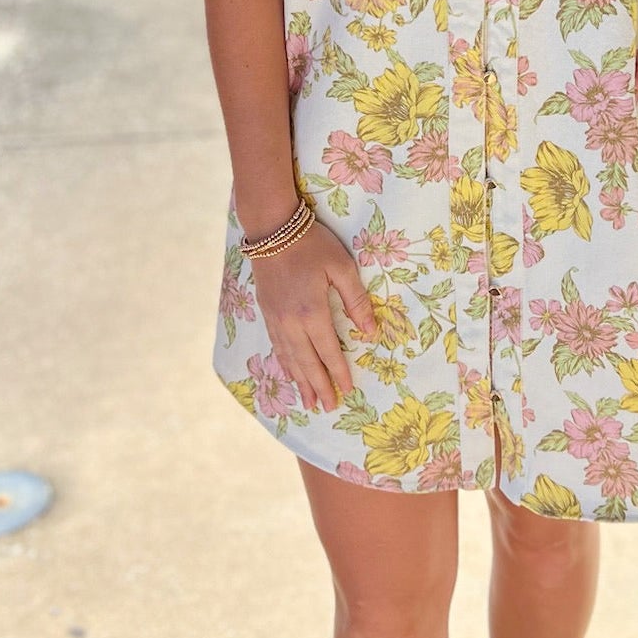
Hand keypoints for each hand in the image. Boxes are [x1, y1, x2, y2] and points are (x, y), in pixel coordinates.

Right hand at [251, 218, 378, 414]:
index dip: (338, 372)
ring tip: (308, 402)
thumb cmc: (311, 245)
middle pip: (307, 362)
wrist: (271, 229)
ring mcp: (276, 319)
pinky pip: (277, 346)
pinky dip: (285, 364)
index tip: (347, 390)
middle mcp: (292, 322)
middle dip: (319, 386)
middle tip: (327, 407)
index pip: (328, 351)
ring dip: (300, 381)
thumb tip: (370, 331)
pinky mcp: (267, 312)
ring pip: (290, 358)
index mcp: (312, 312)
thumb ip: (356, 300)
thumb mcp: (341, 267)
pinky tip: (289, 372)